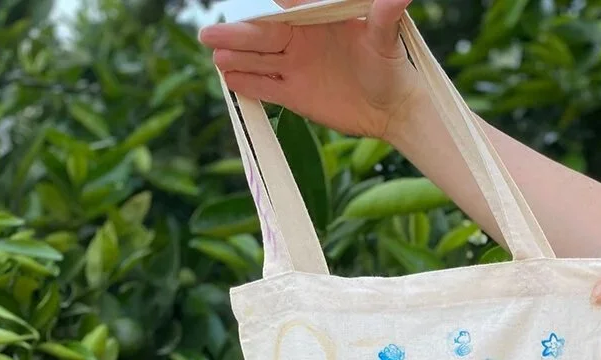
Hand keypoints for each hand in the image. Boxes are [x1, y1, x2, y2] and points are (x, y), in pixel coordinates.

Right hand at [199, 0, 419, 141]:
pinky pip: (266, 88)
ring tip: (216, 58)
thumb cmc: (392, 66)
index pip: (287, 6)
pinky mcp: (294, 95)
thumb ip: (385, 14)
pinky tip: (230, 81)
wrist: (392, 108)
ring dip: (237, 59)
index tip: (252, 5)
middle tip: (209, 34)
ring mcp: (295, 68)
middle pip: (263, 34)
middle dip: (237, 34)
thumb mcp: (387, 37)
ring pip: (259, 60)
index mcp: (317, 18)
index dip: (269, 6)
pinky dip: (249, 85)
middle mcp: (301, 40)